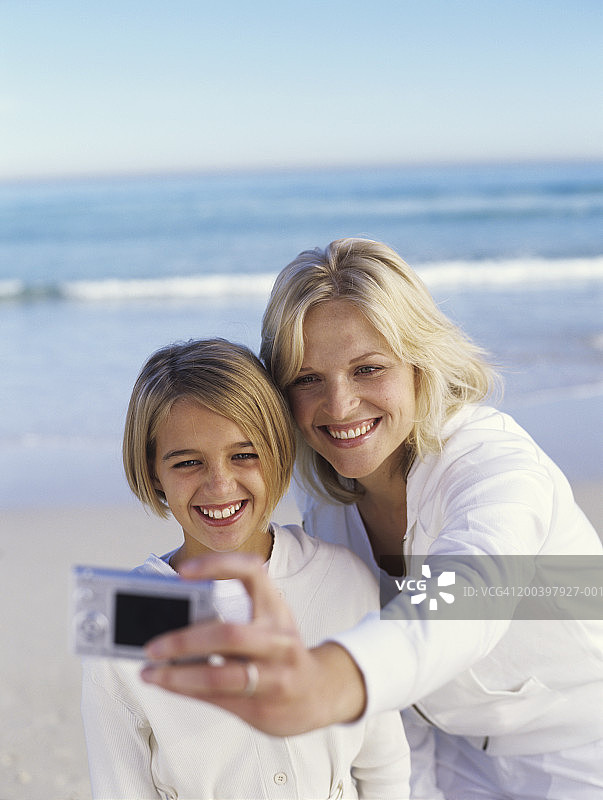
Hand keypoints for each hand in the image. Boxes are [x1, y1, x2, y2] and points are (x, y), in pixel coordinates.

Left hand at [141, 553, 366, 734]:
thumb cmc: (281, 651)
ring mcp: (273, 675)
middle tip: (152, 645)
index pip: (252, 573)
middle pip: (229, 635)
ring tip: (150, 670)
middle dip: (184, 640)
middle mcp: (278, 639)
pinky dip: (184, 689)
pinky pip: (215, 697)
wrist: (318, 694)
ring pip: (219, 676)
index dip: (218, 566)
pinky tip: (166, 682)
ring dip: (177, 674)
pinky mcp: (261, 705)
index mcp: (276, 608)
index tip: (183, 571)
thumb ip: (233, 616)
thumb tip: (175, 616)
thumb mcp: (268, 622)